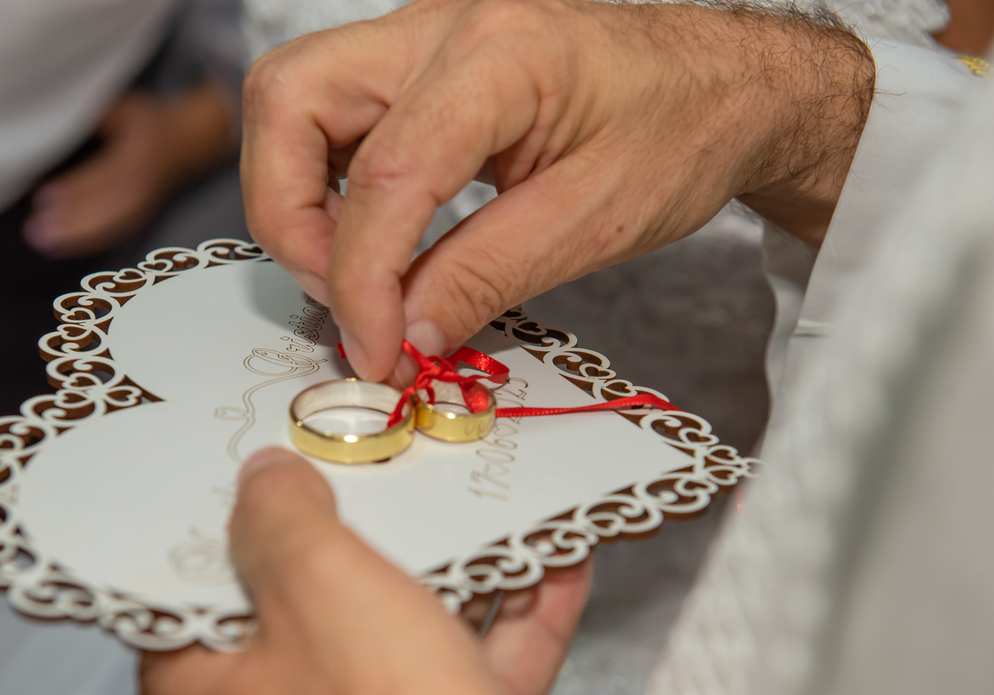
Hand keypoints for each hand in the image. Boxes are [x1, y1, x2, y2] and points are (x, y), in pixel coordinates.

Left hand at [25, 85, 232, 257]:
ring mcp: (145, 202)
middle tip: (37, 229)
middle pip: (110, 207)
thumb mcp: (123, 106)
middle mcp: (144, 183)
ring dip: (80, 237)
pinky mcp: (141, 215)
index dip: (78, 188)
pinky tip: (62, 246)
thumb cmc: (144, 120)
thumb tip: (58, 118)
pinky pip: (117, 232)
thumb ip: (95, 113)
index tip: (45, 196)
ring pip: (113, 224)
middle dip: (75, 221)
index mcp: (139, 154)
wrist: (184, 142)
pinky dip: (91, 242)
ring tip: (44, 242)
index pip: (105, 175)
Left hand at [139, 447, 588, 694]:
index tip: (285, 461)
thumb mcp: (325, 594)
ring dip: (456, 579)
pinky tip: (553, 571)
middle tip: (397, 475)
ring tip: (490, 510)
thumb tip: (261, 479)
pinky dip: (502, 635)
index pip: (198, 583)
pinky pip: (458, 692)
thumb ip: (282, 521)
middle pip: (307, 612)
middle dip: (371, 539)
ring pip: (396, 650)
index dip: (240, 513)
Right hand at [241, 0, 874, 380]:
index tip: (376, 351)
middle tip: (341, 297)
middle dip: (289, 216)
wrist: (717, 87)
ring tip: (354, 274)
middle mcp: (439, 27)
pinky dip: (324, 186)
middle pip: (289, 100)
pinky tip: (372, 238)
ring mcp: (418, 39)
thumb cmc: (680, 133)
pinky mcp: (414, 68)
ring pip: (292, 102)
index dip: (362, 281)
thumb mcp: (593, 222)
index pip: (387, 175)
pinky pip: (328, 118)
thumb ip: (486, 277)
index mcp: (499, 55)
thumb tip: (404, 333)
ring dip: (297, 198)